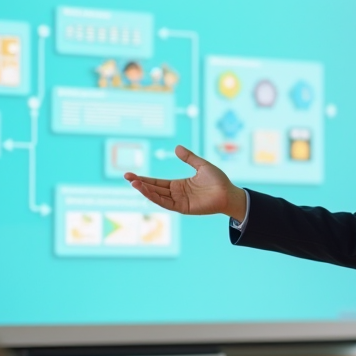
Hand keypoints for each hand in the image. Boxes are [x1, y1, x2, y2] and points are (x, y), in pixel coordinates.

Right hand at [124, 146, 246, 220]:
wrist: (229, 193)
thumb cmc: (218, 180)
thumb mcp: (201, 165)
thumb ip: (189, 158)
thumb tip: (176, 147)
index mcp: (178, 185)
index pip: (157, 182)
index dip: (144, 179)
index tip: (130, 174)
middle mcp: (176, 194)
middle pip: (154, 188)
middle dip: (140, 183)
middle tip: (126, 176)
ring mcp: (179, 201)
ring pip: (157, 196)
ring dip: (145, 190)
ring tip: (133, 182)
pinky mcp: (183, 208)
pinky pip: (166, 203)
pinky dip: (155, 198)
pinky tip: (146, 191)